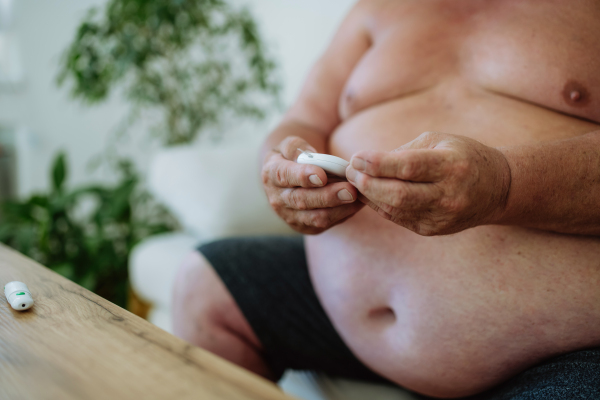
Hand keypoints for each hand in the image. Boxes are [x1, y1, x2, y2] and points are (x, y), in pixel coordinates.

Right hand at [262, 136, 363, 233]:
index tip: (322, 175)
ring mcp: (290, 216)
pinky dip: (343, 214)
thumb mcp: (289, 145)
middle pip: (302, 200)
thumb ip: (296, 146)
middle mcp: (277, 198)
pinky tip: (357, 203)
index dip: (303, 176)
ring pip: (315, 217)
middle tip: (349, 190)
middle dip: (327, 196)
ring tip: (356, 196)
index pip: (284, 176)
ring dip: (338, 208)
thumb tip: (309, 155)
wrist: (290, 177)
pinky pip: (326, 224)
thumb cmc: (292, 157)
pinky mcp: (305, 227)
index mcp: (271, 174)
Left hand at [346, 132, 510, 235]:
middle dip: (367, 183)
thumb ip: (404, 151)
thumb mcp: (439, 141)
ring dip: (369, 196)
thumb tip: (367, 163)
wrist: (497, 188)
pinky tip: (370, 194)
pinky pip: (399, 218)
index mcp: (452, 166)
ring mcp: (441, 216)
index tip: (356, 158)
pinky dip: (380, 206)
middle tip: (350, 172)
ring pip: (395, 210)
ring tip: (356, 182)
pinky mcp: (433, 230)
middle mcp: (448, 195)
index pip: (408, 167)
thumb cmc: (463, 157)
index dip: (377, 164)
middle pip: (398, 194)